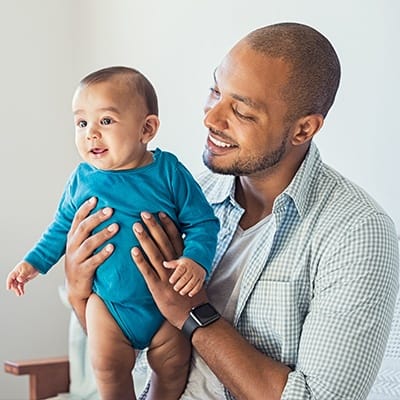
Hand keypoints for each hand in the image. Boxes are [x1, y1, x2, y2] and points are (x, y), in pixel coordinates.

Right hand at [6, 261, 38, 295]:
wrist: (37, 263)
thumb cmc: (31, 264)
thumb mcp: (27, 270)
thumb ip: (23, 275)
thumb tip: (19, 280)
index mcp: (16, 271)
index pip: (10, 278)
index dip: (9, 283)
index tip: (9, 288)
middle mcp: (17, 275)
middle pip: (13, 283)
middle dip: (15, 288)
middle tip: (18, 292)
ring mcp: (21, 277)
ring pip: (17, 285)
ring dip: (18, 290)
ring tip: (20, 294)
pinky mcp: (25, 279)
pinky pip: (21, 285)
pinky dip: (21, 288)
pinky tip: (22, 292)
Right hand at [64, 197, 117, 301]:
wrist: (76, 289)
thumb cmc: (83, 261)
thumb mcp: (82, 244)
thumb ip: (90, 230)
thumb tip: (106, 210)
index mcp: (72, 237)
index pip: (77, 219)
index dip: (86, 208)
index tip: (96, 198)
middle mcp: (72, 246)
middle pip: (83, 228)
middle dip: (97, 218)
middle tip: (111, 210)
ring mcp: (76, 259)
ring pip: (88, 244)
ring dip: (102, 234)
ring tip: (116, 227)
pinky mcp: (82, 271)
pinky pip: (93, 261)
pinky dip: (102, 254)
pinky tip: (112, 248)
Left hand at [132, 212, 207, 328]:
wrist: (192, 315)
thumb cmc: (190, 295)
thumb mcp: (191, 275)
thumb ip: (183, 262)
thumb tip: (178, 249)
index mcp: (183, 262)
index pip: (176, 239)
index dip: (168, 225)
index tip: (161, 212)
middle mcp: (175, 266)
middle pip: (164, 242)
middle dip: (154, 226)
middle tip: (145, 213)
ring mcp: (166, 276)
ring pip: (155, 254)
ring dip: (145, 239)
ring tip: (136, 226)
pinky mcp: (157, 288)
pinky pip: (147, 272)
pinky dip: (140, 260)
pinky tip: (133, 250)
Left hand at [164, 257, 205, 296]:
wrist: (198, 263)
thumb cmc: (185, 264)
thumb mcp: (179, 262)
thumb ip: (172, 264)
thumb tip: (164, 263)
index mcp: (185, 264)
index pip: (180, 270)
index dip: (175, 276)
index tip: (171, 281)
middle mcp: (192, 269)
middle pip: (186, 278)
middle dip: (180, 284)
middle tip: (175, 288)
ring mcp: (197, 274)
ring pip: (192, 283)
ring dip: (186, 289)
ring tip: (181, 292)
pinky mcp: (201, 279)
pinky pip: (198, 286)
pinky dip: (194, 291)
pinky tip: (189, 294)